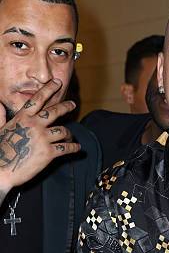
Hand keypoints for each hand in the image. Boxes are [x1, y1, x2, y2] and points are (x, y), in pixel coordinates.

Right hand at [0, 79, 78, 202]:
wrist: (1, 170)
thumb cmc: (0, 150)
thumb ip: (0, 115)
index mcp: (22, 118)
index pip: (38, 99)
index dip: (48, 89)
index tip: (57, 83)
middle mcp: (34, 125)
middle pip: (55, 112)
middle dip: (65, 106)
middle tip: (72, 104)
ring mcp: (43, 138)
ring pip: (63, 131)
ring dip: (69, 134)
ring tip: (70, 136)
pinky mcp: (49, 153)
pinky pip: (66, 148)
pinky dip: (73, 147)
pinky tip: (77, 148)